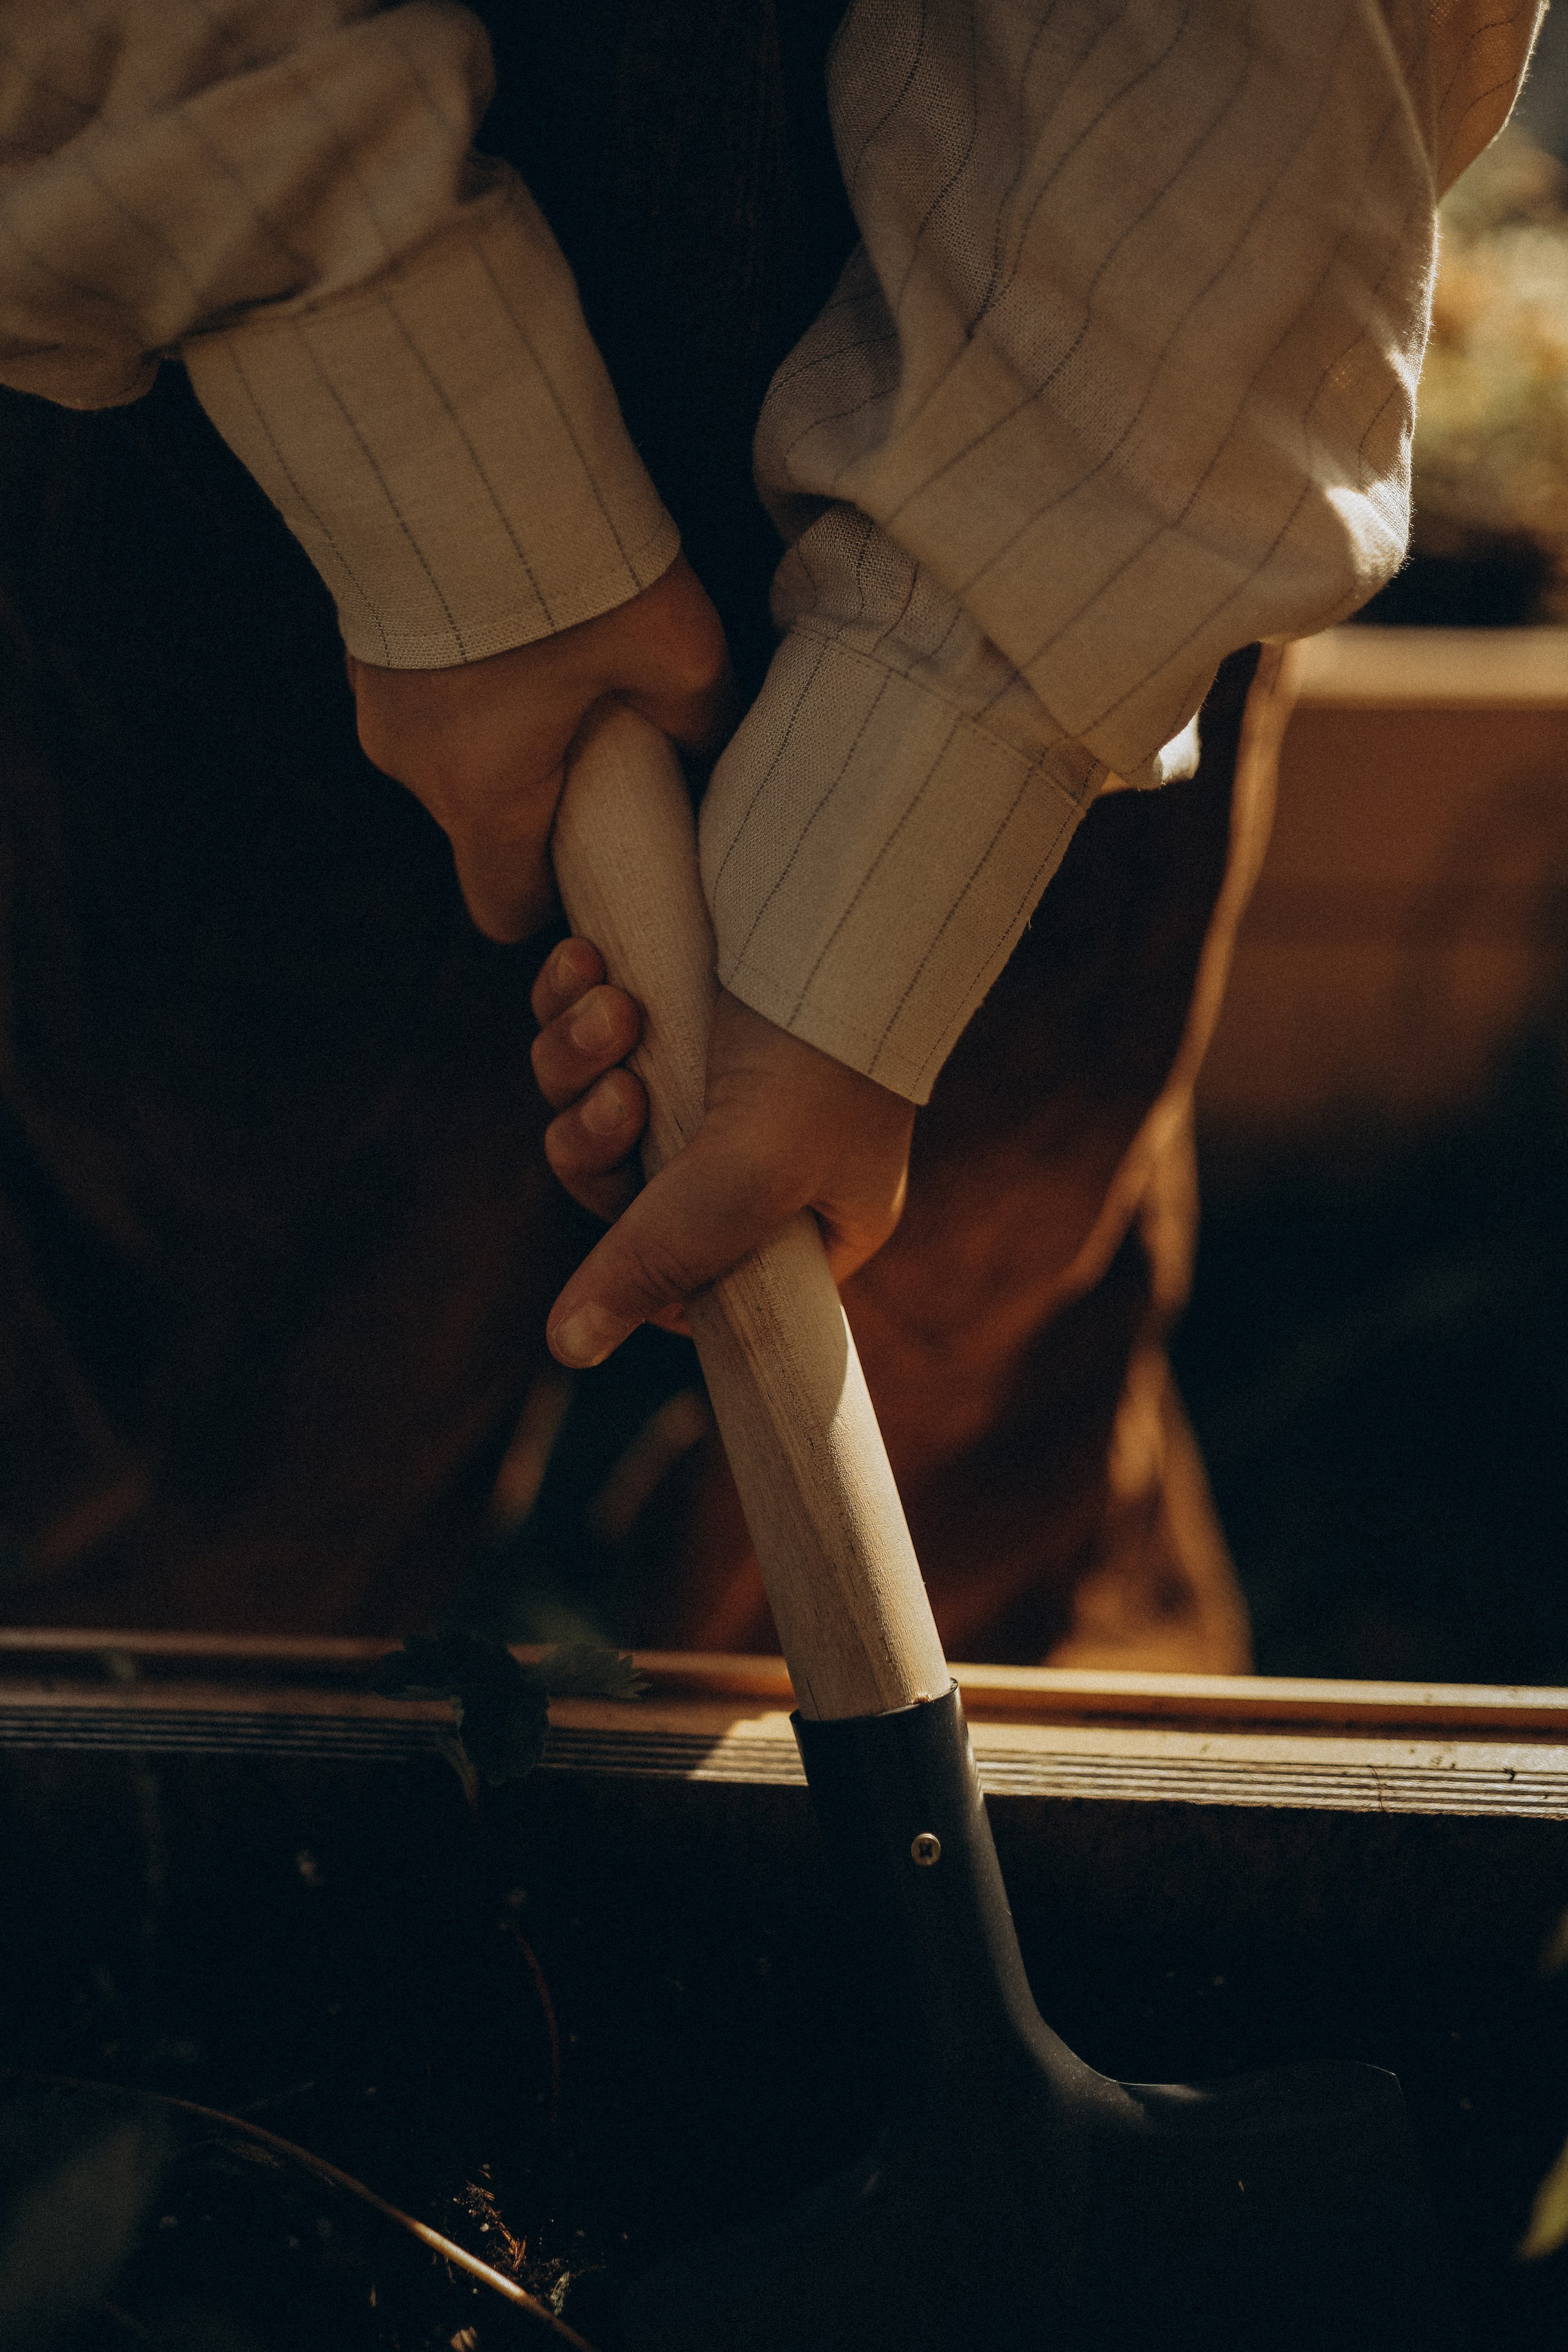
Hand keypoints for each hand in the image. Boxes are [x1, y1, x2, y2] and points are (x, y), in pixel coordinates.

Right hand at [347, 556, 732, 941]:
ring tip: (555, 655)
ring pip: (453, 747)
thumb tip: (709, 741)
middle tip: (596, 731)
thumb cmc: (564, 574)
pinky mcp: (363, 636)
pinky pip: (426, 684)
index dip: (553, 898)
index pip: (504, 908)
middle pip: (484, 820)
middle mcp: (413, 768)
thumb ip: (702, 719)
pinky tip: (510, 612)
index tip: (596, 858)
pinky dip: (469, 669)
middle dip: (540, 789)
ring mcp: (375, 701)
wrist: (446, 454)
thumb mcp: (676, 653)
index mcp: (483, 799)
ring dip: (503, 722)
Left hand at [529, 940, 916, 1364]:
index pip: (690, 1283)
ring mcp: (700, 1070)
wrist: (847, 899)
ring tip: (615, 1010)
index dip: (635, 1264)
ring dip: (577, 1060)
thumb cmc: (825, 1055)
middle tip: (623, 1095)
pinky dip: (566, 998)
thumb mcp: (744, 1178)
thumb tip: (567, 1349)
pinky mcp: (662, 993)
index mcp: (799, 1220)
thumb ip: (657, 1261)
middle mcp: (747, 1153)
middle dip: (597, 1139)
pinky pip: (575, 1023)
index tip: (629, 1220)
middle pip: (614, 1187)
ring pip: (583, 1100)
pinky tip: (584, 960)